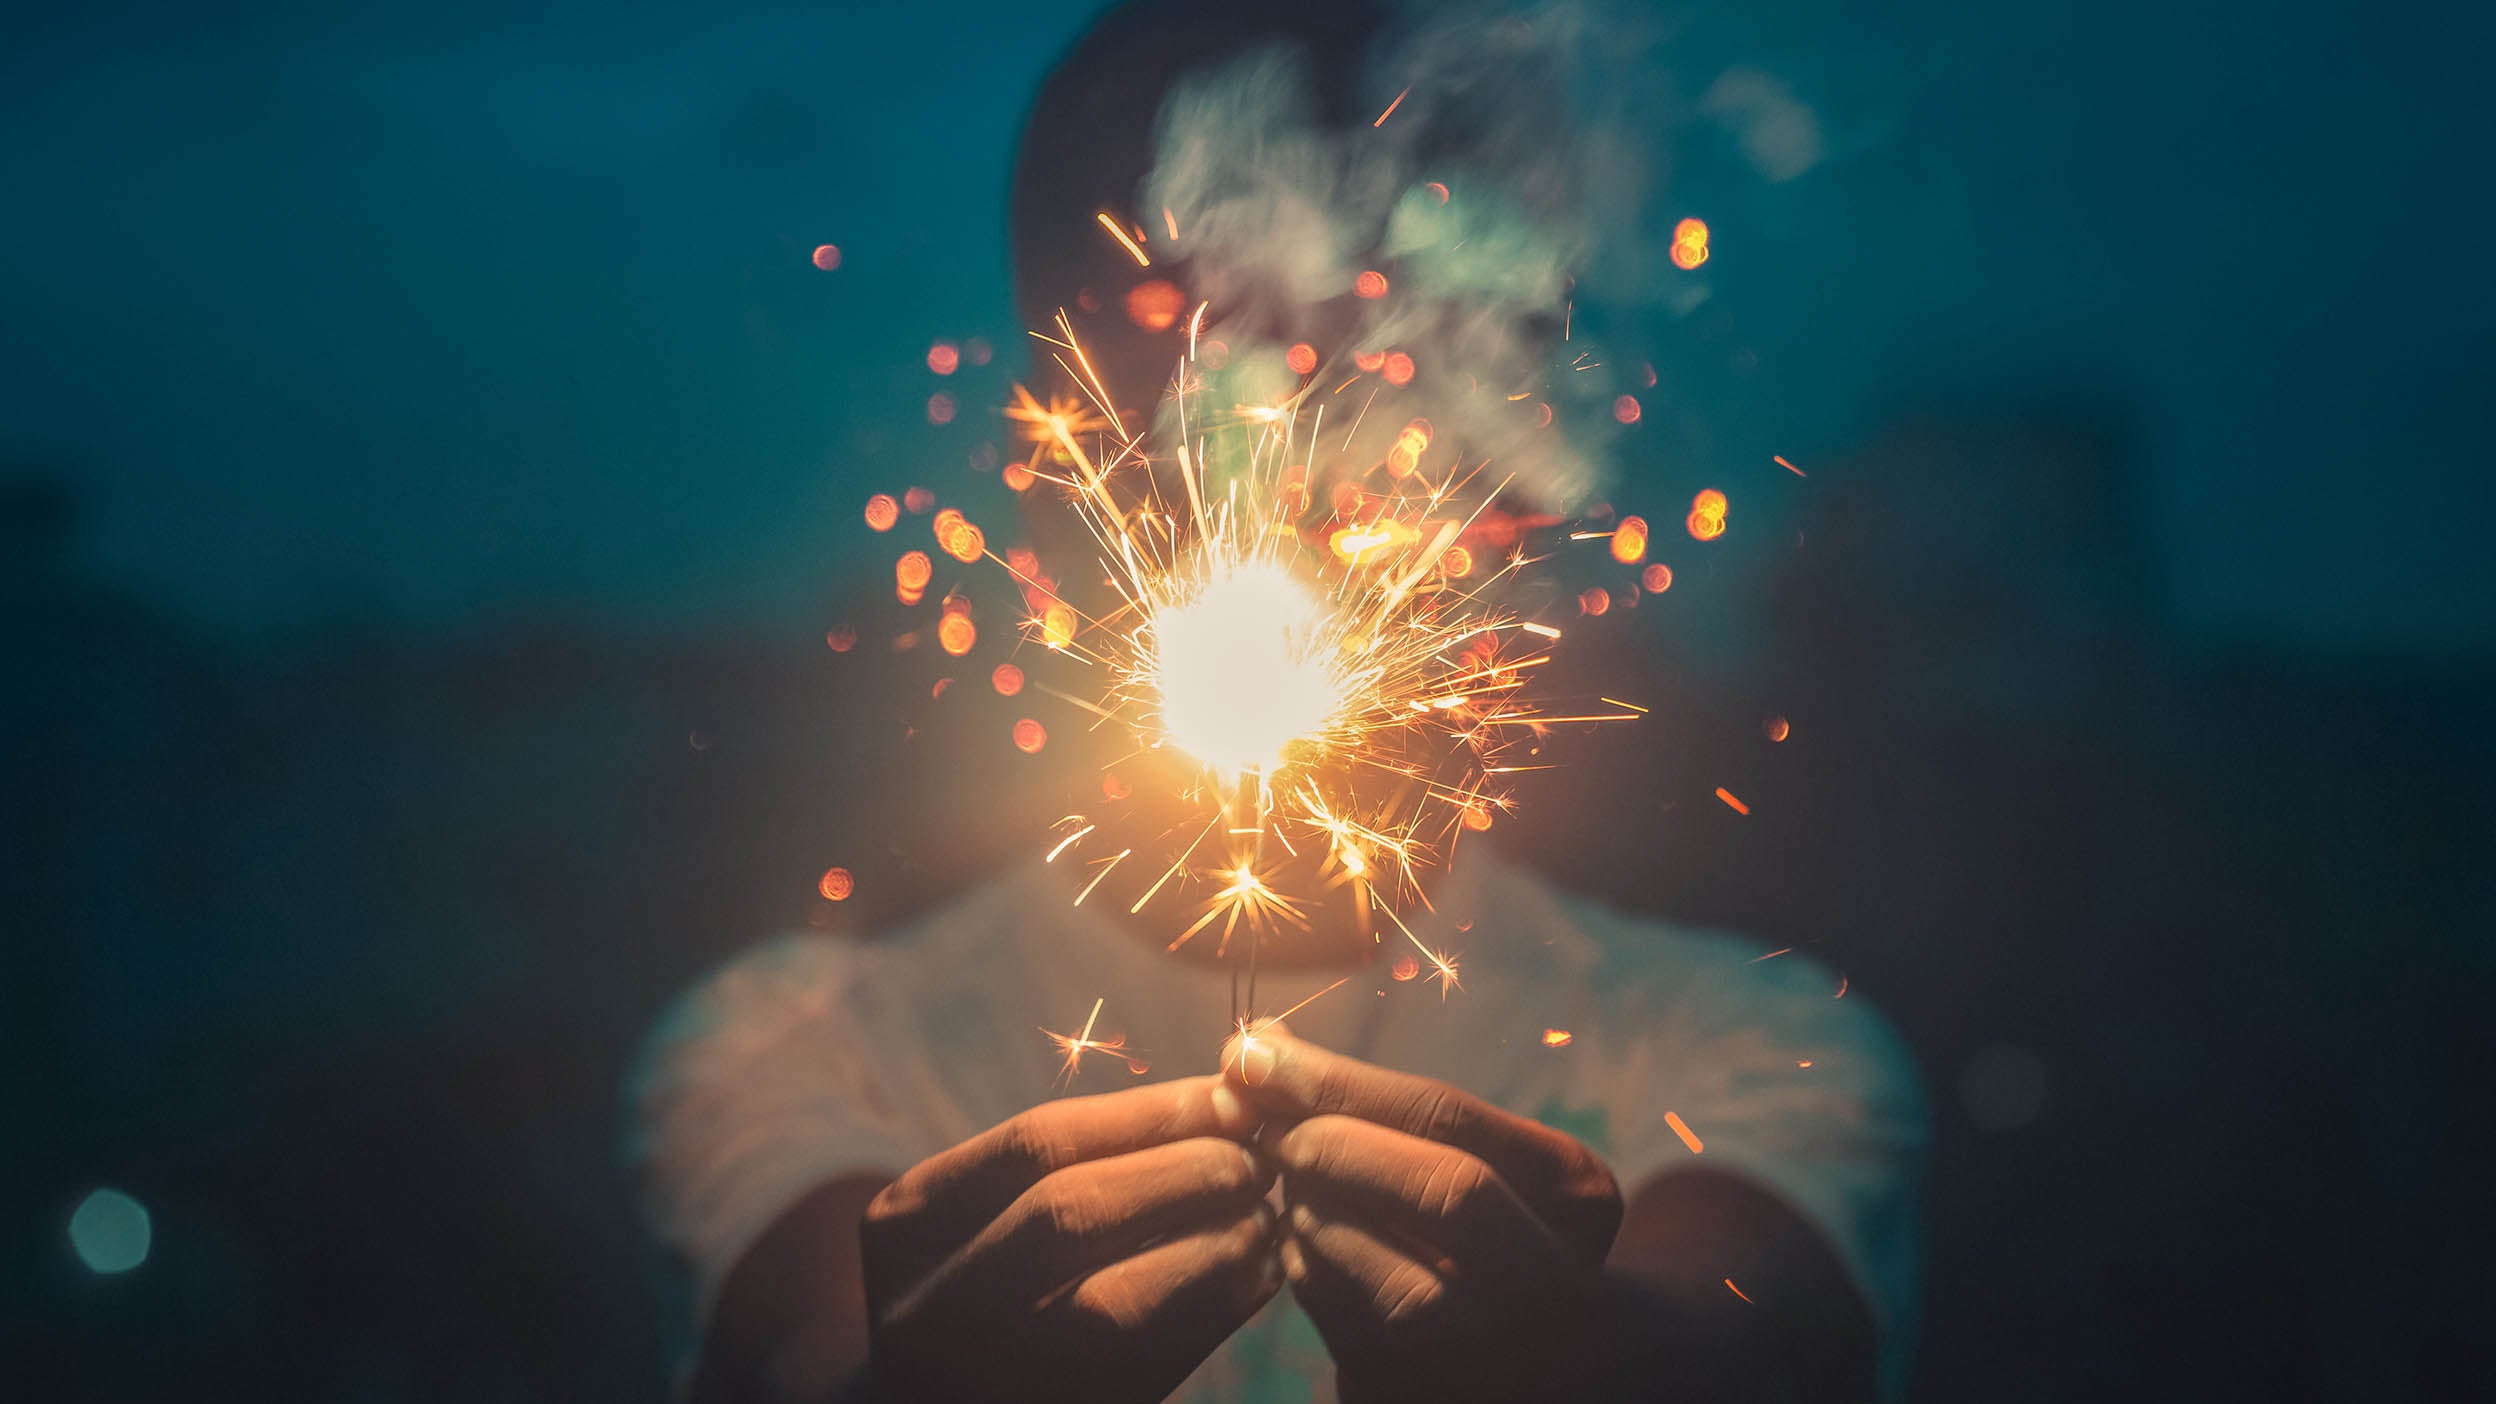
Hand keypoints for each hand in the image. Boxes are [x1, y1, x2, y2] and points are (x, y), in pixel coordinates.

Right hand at [859, 1076, 1280, 1402]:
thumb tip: (1223, 1097)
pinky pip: (1148, 1369)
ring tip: (1266, 1211)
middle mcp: (923, 1307)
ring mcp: (980, 1378)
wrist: (951, 1399)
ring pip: (1111, 1300)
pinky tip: (1257, 1274)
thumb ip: (1082, 1160)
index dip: (1148, 1113)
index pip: (1037, 1143)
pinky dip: (1214, 1312)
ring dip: (1213, 1244)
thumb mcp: (990, 1218)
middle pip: (1068, 1211)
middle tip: (1262, 1154)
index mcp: (904, 1226)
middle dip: (1185, 1171)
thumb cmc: (990, 1289)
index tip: (1230, 1096)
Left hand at [1223, 1025, 1622, 1402]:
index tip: (1253, 1052)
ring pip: (1387, 1268)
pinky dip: (1306, 1268)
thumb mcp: (1478, 1157)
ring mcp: (1500, 1353)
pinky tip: (1295, 1236)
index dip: (1338, 1081)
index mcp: (1578, 1195)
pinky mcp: (1425, 1393)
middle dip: (1332, 1143)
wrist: (1540, 1355)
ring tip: (1281, 1174)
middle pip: (1445, 1190)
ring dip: (1308, 1209)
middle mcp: (1558, 1282)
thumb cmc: (1485, 1224)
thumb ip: (1383, 1107)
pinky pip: (1347, 1324)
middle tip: (1258, 1119)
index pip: (1450, 1118)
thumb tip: (1259, 1048)